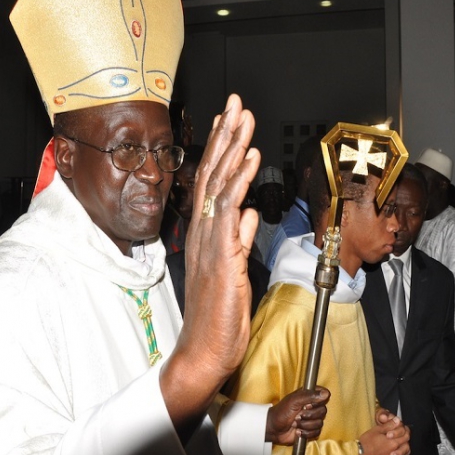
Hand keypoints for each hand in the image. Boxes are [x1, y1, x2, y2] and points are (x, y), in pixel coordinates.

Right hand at [160, 94, 259, 436]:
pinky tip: (249, 159)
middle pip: (213, 174)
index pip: (213, 182)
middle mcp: (204, 231)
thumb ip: (240, 238)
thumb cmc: (217, 315)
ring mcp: (210, 242)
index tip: (229, 122)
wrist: (204, 350)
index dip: (222, 150)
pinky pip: (229, 211)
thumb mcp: (232, 269)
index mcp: (207, 233)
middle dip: (226, 136)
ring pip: (219, 185)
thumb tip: (250, 214)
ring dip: (232, 149)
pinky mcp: (220, 255)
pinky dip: (239, 182)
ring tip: (243, 118)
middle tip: (235, 104)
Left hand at [266, 386, 329, 444]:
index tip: (308, 405)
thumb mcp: (294, 401)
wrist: (274, 429)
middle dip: (309, 415)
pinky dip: (306, 433)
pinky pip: (317, 432)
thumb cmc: (281, 411)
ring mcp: (312, 418)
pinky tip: (297, 431)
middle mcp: (312, 406)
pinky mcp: (311, 430)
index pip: (324, 394)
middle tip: (298, 415)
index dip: (318, 401)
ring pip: (320, 423)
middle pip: (323, 410)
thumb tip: (326, 394)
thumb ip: (309, 396)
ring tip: (295, 423)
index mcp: (309, 395)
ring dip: (306, 425)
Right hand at [359, 418, 409, 454]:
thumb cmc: (365, 443)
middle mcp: (394, 453)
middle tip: (400, 439)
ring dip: (401, 454)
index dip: (404, 432)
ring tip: (397, 451)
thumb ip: (388, 425)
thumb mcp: (376, 430)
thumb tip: (397, 421)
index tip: (402, 430)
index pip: (405, 437)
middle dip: (405, 443)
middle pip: (406, 448)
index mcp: (393, 443)